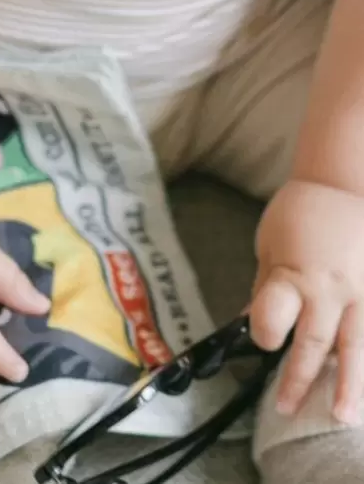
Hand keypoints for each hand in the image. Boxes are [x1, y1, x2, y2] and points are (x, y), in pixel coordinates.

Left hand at [250, 180, 363, 424]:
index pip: (274, 316)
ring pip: (356, 347)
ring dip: (348, 385)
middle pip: (314, 343)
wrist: (342, 183)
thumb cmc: (299, 212)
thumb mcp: (270, 245)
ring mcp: (363, 291)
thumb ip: (265, 288)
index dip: (264, 332)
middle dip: (298, 378)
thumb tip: (247, 323)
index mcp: (295, 273)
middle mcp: (331, 288)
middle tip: (286, 408)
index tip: (261, 341)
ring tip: (343, 415)